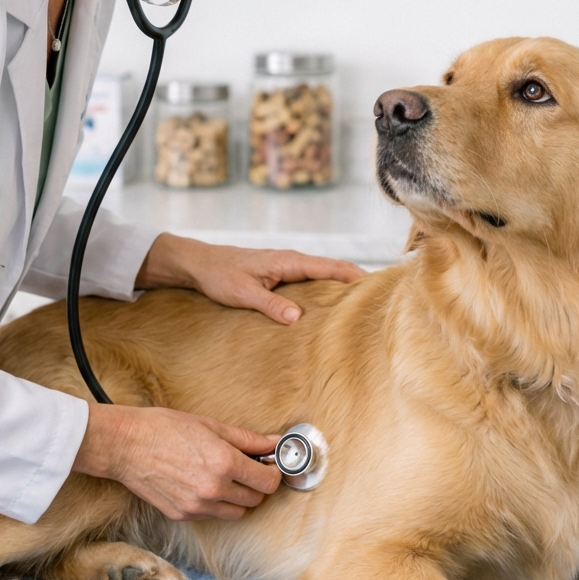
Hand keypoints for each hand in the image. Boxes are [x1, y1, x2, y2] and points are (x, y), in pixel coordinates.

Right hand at [73, 401, 281, 520]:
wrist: (125, 445)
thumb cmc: (165, 429)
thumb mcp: (211, 426)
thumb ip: (247, 439)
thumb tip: (273, 444)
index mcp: (224, 463)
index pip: (267, 482)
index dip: (273, 472)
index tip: (269, 464)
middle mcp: (213, 489)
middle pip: (255, 499)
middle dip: (256, 483)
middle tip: (248, 467)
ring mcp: (197, 506)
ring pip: (236, 512)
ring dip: (238, 497)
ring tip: (225, 476)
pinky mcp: (182, 515)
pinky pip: (212, 515)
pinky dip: (215, 503)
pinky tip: (204, 483)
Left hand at [135, 234, 364, 324]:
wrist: (198, 263)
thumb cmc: (219, 276)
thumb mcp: (243, 294)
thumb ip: (271, 305)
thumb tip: (298, 318)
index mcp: (288, 261)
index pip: (331, 267)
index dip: (356, 275)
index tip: (378, 287)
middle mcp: (292, 260)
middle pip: (333, 269)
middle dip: (356, 280)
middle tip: (380, 299)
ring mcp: (287, 266)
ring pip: (323, 274)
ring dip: (342, 285)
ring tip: (362, 304)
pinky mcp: (280, 274)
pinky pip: (310, 279)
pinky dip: (325, 287)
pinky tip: (330, 304)